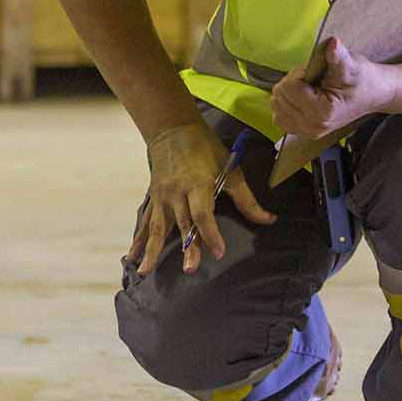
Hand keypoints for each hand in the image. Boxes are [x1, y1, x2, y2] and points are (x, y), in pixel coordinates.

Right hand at [128, 122, 275, 275]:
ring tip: (144, 271)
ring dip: (151, 250)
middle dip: (187, 247)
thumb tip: (269, 220)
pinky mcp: (153, 198)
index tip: (219, 252)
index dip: (211, 234)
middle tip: (190, 269)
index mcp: (197, 184)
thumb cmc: (205, 149)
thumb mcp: (230, 168)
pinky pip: (145, 222)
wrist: (172, 129)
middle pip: (182, 224)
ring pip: (157, 227)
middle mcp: (176, 193)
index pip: (203, 214)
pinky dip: (138, 240)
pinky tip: (132, 256)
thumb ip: (247, 199)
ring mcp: (161, 196)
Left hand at [270, 37, 395, 140]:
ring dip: (288, 93)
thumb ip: (337, 55)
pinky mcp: (304, 132)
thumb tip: (333, 44)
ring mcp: (307, 132)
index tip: (316, 72)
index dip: (299, 74)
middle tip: (314, 79)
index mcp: (322, 112)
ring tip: (309, 88)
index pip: (288, 88)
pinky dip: (286, 105)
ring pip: (277, 107)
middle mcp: (312, 126)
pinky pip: (280, 117)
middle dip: (292, 83)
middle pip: (280, 97)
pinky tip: (302, 98)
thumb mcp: (351, 64)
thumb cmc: (362, 79)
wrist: (373, 94)